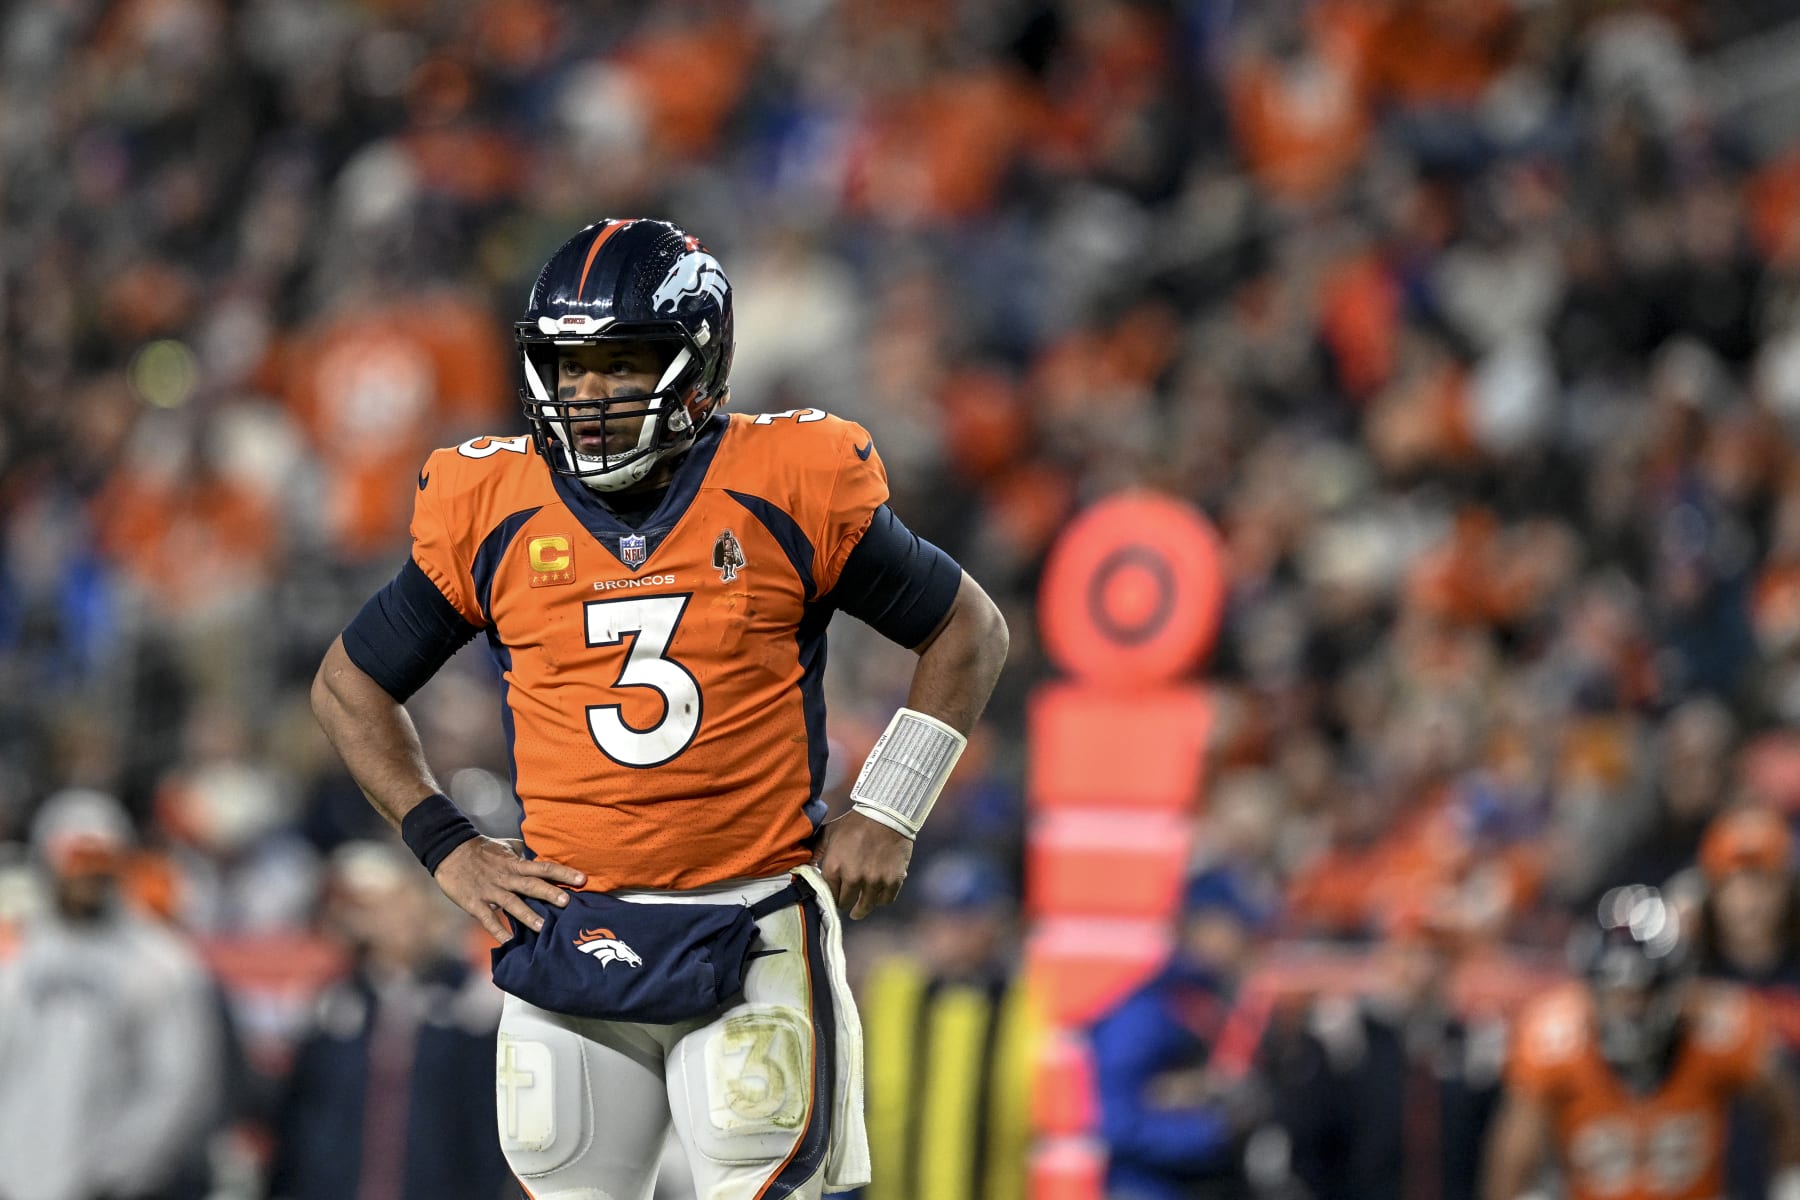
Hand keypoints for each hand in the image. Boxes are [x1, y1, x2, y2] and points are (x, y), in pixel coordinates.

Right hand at [433, 836, 585, 941]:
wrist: (449, 851)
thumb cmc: (481, 849)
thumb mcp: (506, 846)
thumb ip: (524, 853)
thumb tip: (543, 855)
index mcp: (515, 863)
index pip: (543, 867)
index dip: (563, 873)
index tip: (582, 879)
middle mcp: (506, 877)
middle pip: (531, 885)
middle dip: (549, 893)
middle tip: (567, 902)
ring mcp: (490, 890)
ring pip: (511, 903)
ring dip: (527, 915)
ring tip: (543, 927)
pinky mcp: (474, 903)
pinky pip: (488, 918)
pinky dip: (498, 930)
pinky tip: (509, 942)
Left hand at [812, 810, 913, 919]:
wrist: (886, 813)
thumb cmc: (855, 823)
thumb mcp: (829, 832)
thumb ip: (815, 849)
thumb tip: (803, 864)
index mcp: (834, 868)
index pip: (829, 895)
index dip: (832, 896)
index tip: (836, 896)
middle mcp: (853, 878)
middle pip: (846, 904)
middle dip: (846, 902)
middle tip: (849, 901)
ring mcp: (874, 880)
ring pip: (866, 906)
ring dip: (863, 907)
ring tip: (861, 909)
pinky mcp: (892, 880)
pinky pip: (885, 900)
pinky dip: (882, 899)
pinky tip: (878, 896)